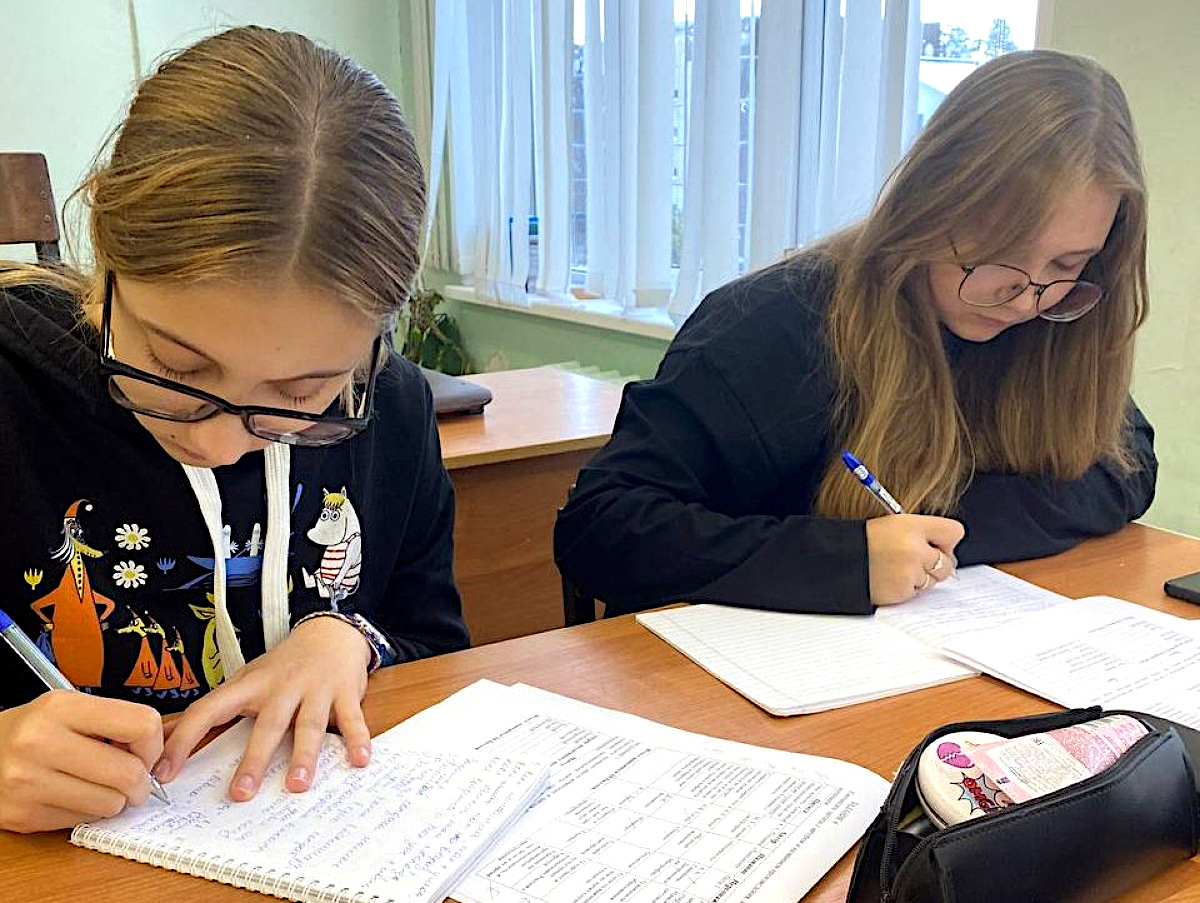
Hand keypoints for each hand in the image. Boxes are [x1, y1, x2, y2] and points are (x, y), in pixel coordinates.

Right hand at [0, 691, 162, 832]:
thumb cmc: (32, 730)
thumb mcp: (68, 708)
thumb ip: (114, 723)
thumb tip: (157, 756)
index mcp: (60, 708)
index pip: (140, 725)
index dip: (153, 743)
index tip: (145, 751)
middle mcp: (40, 743)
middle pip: (128, 772)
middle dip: (141, 781)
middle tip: (135, 780)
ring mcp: (28, 782)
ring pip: (110, 803)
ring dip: (115, 799)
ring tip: (100, 786)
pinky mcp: (22, 815)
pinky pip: (82, 821)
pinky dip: (87, 812)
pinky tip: (73, 796)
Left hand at [155, 616, 372, 801]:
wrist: (330, 632)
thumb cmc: (283, 666)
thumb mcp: (245, 680)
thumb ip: (212, 709)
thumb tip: (162, 735)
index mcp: (250, 686)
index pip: (209, 710)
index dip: (184, 740)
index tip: (165, 773)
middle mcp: (282, 687)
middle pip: (266, 725)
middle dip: (254, 760)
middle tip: (241, 793)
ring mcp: (315, 690)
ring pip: (307, 725)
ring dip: (303, 756)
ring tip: (296, 784)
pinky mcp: (345, 693)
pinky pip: (351, 719)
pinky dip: (356, 740)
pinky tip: (358, 760)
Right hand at [865, 514, 963, 605]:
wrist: (839, 560)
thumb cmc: (864, 542)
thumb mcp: (893, 524)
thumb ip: (923, 532)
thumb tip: (947, 549)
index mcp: (912, 525)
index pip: (954, 532)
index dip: (946, 540)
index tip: (938, 544)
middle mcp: (914, 548)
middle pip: (947, 562)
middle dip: (935, 564)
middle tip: (915, 560)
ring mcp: (910, 571)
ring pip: (933, 580)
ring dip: (920, 578)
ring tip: (897, 569)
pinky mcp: (903, 591)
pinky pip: (917, 593)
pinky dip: (907, 589)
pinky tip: (891, 579)